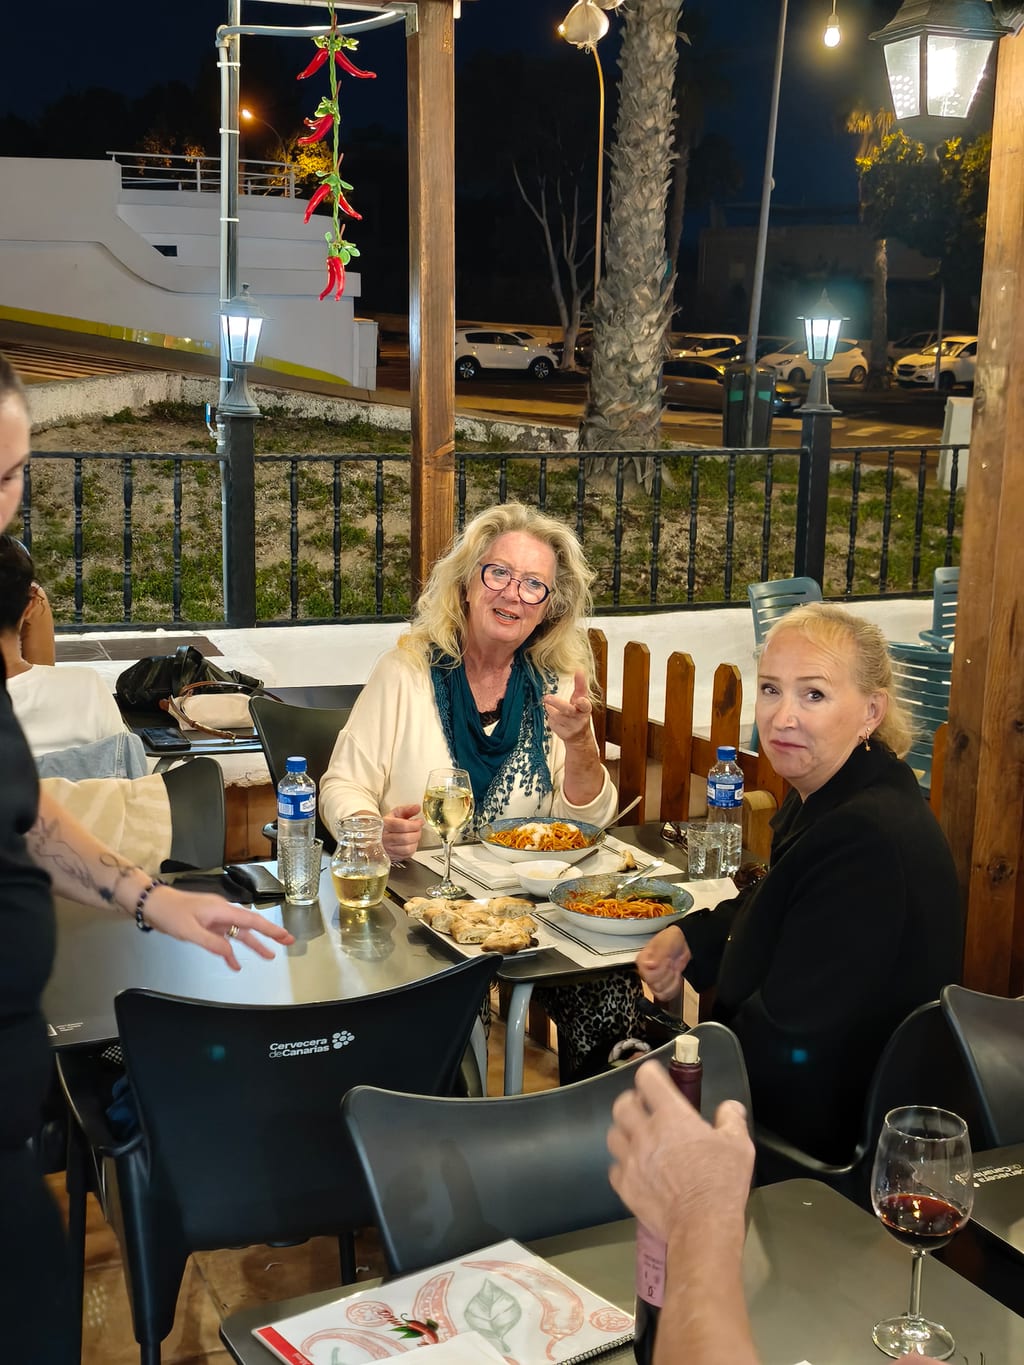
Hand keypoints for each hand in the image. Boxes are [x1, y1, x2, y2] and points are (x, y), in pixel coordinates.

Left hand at [140, 885, 293, 971]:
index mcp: (222, 910)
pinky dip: (231, 950)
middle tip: (287, 942)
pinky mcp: (208, 925)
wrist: (154, 904)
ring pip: (239, 933)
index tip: (285, 936)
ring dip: (254, 944)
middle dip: (270, 934)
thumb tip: (230, 952)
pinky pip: (225, 938)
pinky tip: (235, 963)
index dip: (271, 929)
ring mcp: (215, 919)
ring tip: (269, 956)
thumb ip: (212, 943)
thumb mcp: (190, 931)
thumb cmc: (170, 913)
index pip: (252, 921)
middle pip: (251, 925)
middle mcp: (222, 913)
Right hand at [382, 803, 424, 859]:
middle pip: (406, 838)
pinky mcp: (391, 857)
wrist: (374, 837)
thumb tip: (417, 807)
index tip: (419, 822)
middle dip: (417, 833)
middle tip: (418, 828)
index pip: (402, 826)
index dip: (414, 824)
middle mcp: (384, 838)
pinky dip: (412, 848)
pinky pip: (407, 855)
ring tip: (415, 835)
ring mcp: (387, 849)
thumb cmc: (385, 825)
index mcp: (384, 825)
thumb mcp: (394, 814)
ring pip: (407, 848)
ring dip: (415, 841)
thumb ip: (406, 810)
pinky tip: (411, 843)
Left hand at [542, 670, 596, 747]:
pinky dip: (552, 719)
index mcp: (585, 709)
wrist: (579, 737)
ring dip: (552, 709)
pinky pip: (551, 721)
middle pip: (567, 710)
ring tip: (557, 710)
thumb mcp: (582, 698)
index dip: (582, 703)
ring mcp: (571, 728)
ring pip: (554, 714)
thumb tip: (579, 670)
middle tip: (546, 697)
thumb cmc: (579, 713)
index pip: (585, 705)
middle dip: (556, 703)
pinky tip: (558, 721)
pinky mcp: (562, 734)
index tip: (579, 699)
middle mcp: (579, 719)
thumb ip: (580, 685)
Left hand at [608, 1060, 752, 1241]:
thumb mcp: (739, 1145)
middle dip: (631, 1102)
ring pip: (613, 1135)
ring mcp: (631, 1160)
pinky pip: (614, 1168)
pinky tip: (636, 1170)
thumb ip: (731, 1119)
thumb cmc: (721, 1182)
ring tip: (637, 1139)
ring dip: (624, 1132)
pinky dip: (623, 1165)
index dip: (649, 1074)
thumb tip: (729, 1107)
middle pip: (622, 1105)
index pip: (648, 1079)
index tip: (655, 1078)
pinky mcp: (625, 1186)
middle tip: (643, 1109)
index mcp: (671, 1116)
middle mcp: (645, 1133)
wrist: (702, 1226)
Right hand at [636, 923, 690, 999]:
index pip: (647, 976)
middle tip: (671, 963)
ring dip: (672, 981)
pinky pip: (666, 995)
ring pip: (660, 992)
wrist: (682, 943)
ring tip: (673, 970)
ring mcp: (653, 981)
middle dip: (668, 975)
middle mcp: (645, 972)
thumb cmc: (671, 940)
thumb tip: (649, 966)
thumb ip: (658, 954)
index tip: (666, 960)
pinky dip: (674, 987)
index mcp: (642, 961)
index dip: (661, 970)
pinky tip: (675, 977)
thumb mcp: (666, 943)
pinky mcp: (661, 986)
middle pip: (655, 985)